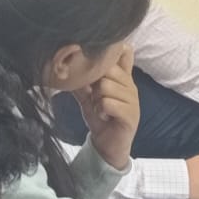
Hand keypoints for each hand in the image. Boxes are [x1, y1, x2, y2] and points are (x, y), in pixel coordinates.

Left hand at [74, 44, 138, 170]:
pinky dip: (100, 110)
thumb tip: (65, 66)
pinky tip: (104, 117)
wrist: (106, 145)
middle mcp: (131, 86)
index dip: (110, 53)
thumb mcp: (87, 97)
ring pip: (105, 87)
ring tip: (100, 109)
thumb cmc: (100, 118)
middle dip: (95, 84)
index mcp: (123, 78)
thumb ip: (81, 81)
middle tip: (96, 98)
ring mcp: (134, 100)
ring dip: (96, 100)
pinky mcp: (132, 115)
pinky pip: (107, 103)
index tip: (97, 62)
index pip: (124, 53)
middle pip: (107, 70)